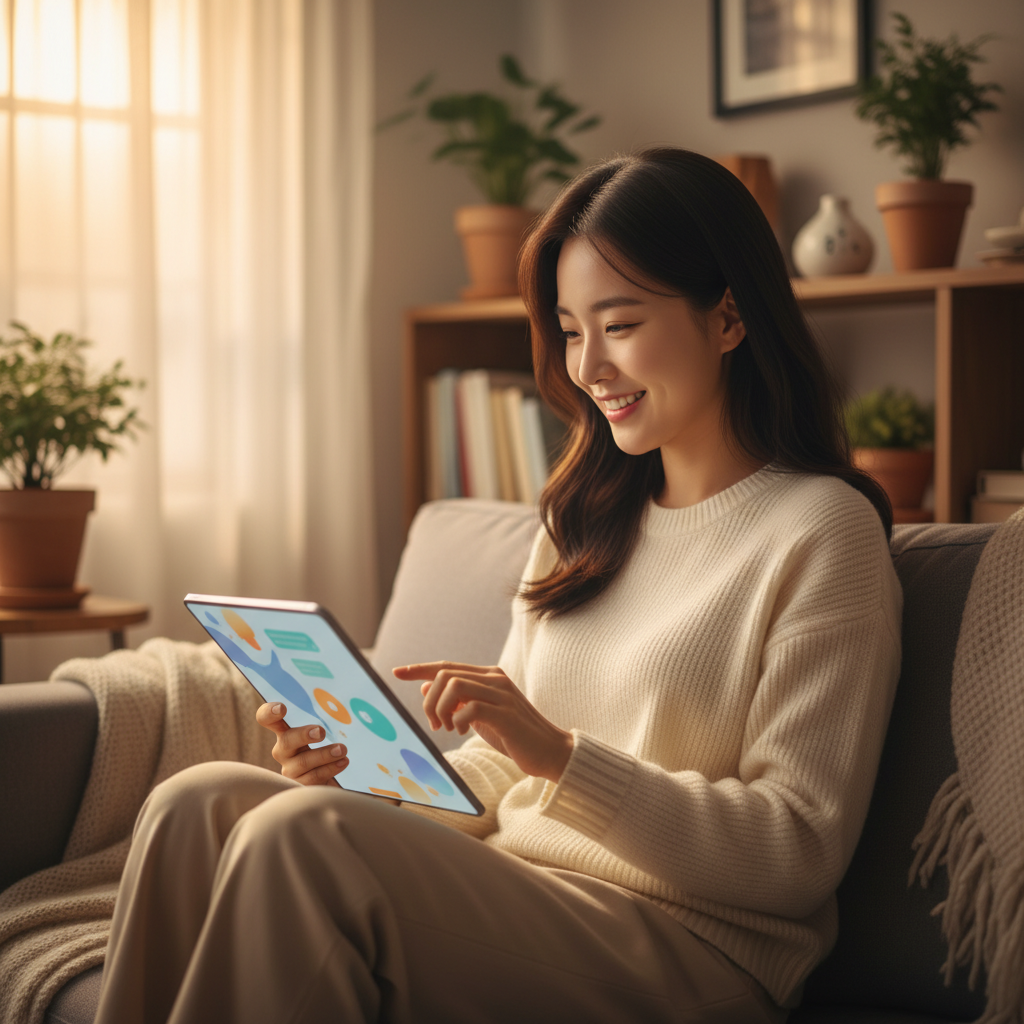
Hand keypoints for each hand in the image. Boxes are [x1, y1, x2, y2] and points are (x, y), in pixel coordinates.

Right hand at [256, 702, 349, 785]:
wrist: (330, 777)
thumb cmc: (324, 747)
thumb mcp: (321, 733)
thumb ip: (324, 720)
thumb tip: (341, 706)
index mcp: (285, 732)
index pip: (267, 719)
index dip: (269, 713)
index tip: (282, 708)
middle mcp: (283, 751)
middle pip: (287, 741)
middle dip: (303, 735)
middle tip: (321, 732)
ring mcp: (289, 770)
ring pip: (303, 762)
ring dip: (324, 754)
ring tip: (342, 749)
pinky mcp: (299, 786)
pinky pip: (313, 777)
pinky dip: (330, 768)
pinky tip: (343, 762)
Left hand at [392, 662, 573, 783]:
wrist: (551, 751)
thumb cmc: (513, 735)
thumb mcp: (480, 715)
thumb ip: (458, 700)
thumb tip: (427, 686)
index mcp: (488, 676)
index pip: (446, 666)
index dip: (419, 669)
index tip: (397, 672)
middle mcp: (495, 678)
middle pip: (445, 674)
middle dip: (429, 700)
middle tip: (435, 725)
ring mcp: (502, 694)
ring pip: (453, 685)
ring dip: (441, 709)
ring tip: (448, 728)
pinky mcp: (506, 713)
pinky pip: (470, 707)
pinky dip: (458, 720)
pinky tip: (462, 732)